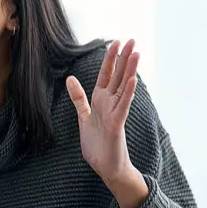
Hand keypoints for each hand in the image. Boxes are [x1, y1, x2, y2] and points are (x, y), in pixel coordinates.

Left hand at [67, 40, 148, 207]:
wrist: (106, 167)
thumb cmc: (98, 144)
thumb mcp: (84, 116)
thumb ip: (79, 98)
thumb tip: (70, 78)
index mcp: (101, 100)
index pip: (106, 75)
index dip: (110, 59)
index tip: (115, 42)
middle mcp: (111, 104)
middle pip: (118, 76)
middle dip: (124, 58)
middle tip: (133, 39)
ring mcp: (116, 113)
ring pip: (124, 87)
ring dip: (130, 70)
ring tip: (136, 53)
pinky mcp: (117, 124)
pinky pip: (124, 106)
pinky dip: (128, 93)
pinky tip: (133, 80)